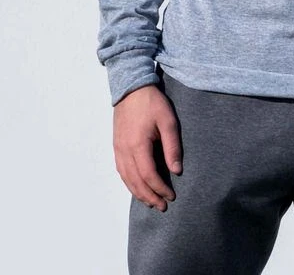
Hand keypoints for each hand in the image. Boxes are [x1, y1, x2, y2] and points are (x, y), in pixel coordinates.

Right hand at [113, 84, 181, 211]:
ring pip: (126, 179)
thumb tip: (176, 170)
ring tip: (151, 202)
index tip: (172, 196)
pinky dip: (129, 183)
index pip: (149, 176)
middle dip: (150, 196)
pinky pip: (121, 171)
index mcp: (138, 145)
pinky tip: (137, 187)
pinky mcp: (116, 146)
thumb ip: (172, 146)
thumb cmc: (152, 103)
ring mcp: (118, 149)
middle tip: (162, 206)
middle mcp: (124, 151)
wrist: (131, 88)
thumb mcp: (168, 121)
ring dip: (138, 193)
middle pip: (136, 182)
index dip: (160, 189)